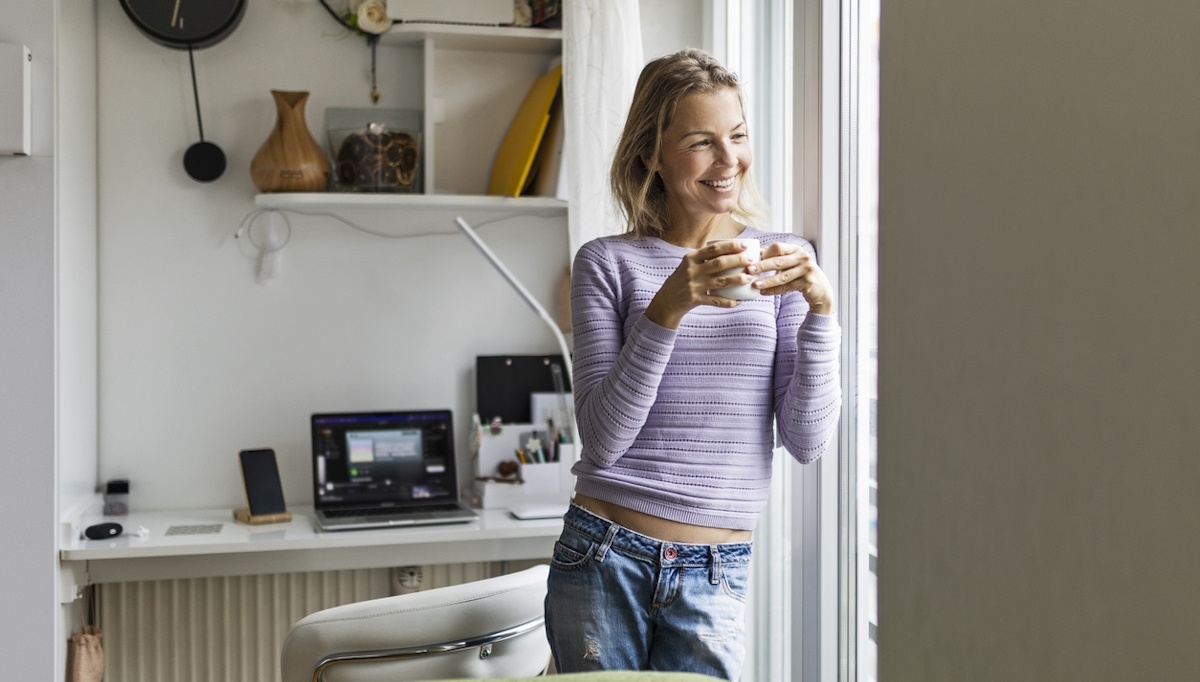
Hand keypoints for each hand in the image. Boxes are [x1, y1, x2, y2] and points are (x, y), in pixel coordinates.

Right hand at [643, 239, 760, 328]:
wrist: (666, 300)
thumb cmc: (682, 280)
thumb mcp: (688, 265)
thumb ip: (704, 257)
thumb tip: (729, 249)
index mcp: (690, 258)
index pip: (713, 249)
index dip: (730, 246)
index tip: (745, 245)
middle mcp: (691, 271)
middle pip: (719, 263)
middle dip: (737, 261)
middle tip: (751, 261)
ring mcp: (693, 286)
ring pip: (720, 282)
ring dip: (736, 280)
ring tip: (748, 278)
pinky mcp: (694, 300)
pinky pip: (715, 301)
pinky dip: (728, 302)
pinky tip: (738, 301)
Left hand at [749, 242, 834, 314]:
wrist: (821, 290)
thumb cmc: (802, 274)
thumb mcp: (792, 261)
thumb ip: (778, 256)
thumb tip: (758, 250)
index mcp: (796, 249)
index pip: (778, 247)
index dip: (765, 253)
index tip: (753, 259)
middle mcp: (803, 257)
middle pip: (779, 261)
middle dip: (762, 266)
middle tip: (749, 270)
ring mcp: (806, 270)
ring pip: (782, 276)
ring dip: (767, 281)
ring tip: (755, 284)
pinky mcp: (808, 283)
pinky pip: (787, 287)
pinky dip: (774, 291)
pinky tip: (764, 293)